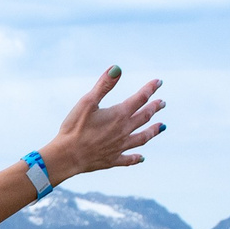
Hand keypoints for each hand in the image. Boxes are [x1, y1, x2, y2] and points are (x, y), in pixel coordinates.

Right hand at [42, 66, 165, 180]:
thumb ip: (104, 85)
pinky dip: (136, 158)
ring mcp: (120, 146)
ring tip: (161, 126)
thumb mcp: (87, 102)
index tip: (158, 82)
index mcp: (119, 115)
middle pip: (144, 117)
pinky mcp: (112, 159)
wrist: (67, 156)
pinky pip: (128, 159)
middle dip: (154, 108)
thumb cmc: (74, 128)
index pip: (140, 98)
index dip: (150, 89)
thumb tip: (117, 69)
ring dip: (153, 131)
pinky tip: (142, 158)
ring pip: (142, 137)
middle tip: (162, 103)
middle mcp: (124, 130)